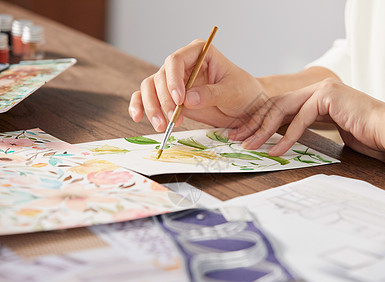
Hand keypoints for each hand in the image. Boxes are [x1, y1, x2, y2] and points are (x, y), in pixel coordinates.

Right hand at [129, 39, 265, 131]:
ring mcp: (175, 80)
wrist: (246, 106)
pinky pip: (148, 97)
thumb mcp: (232, 92)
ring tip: (161, 126)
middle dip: (163, 99)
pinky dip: (141, 106)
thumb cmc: (243, 92)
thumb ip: (211, 94)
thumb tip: (188, 100)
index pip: (176, 60)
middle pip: (160, 76)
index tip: (180, 100)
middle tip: (172, 119)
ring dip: (152, 106)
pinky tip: (138, 117)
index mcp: (199, 53)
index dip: (173, 80)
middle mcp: (183, 64)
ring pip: (151, 87)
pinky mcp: (170, 96)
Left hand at [229, 78, 384, 161]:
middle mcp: (315, 90)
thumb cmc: (363, 137)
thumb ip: (306, 132)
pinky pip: (300, 118)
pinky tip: (275, 151)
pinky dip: (286, 137)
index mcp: (313, 98)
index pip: (279, 108)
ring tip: (250, 146)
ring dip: (263, 130)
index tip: (244, 135)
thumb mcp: (327, 133)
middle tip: (236, 138)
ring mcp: (321, 90)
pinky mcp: (327, 96)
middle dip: (253, 124)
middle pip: (275, 106)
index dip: (259, 122)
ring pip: (282, 110)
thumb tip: (282, 143)